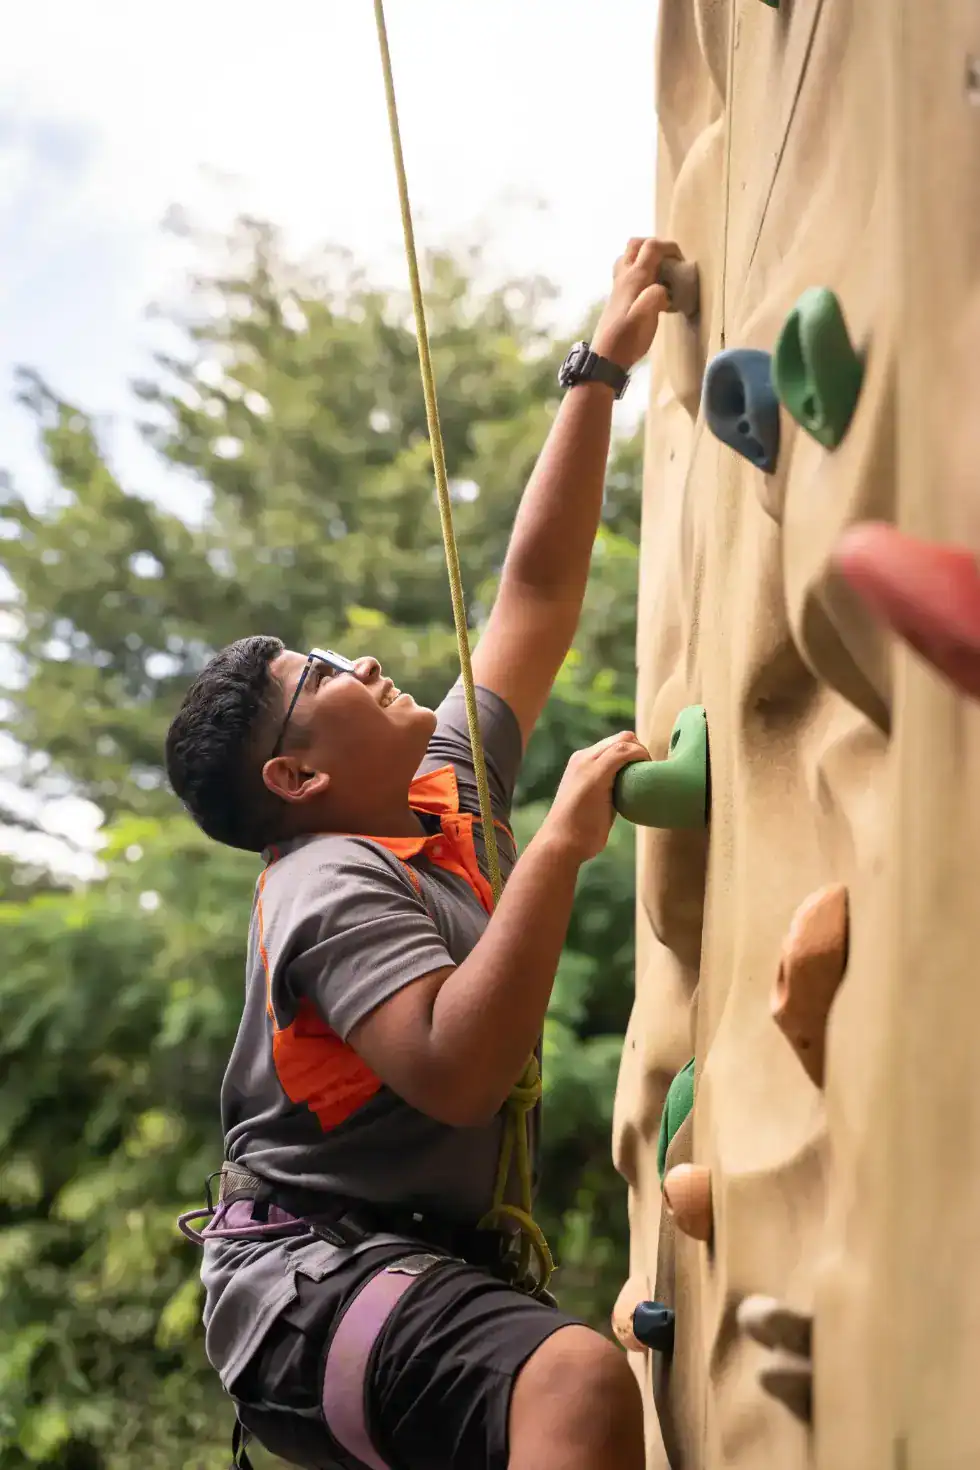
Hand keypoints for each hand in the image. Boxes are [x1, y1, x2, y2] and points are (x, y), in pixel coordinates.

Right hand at [543, 731, 649, 862]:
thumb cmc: (578, 832)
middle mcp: (583, 757)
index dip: (634, 753)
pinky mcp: (597, 772)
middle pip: (622, 738)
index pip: (613, 744)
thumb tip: (625, 793)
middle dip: (641, 751)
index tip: (645, 772)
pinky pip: (624, 751)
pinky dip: (641, 756)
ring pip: (624, 740)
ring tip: (649, 777)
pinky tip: (647, 774)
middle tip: (649, 775)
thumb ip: (606, 792)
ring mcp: (588, 762)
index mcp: (580, 763)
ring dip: (642, 753)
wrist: (560, 843)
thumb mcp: (593, 804)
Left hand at [592, 237, 680, 370]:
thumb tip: (663, 289)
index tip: (681, 261)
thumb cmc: (628, 339)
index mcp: (634, 278)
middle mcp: (624, 277)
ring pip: (628, 257)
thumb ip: (657, 296)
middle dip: (655, 245)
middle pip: (635, 244)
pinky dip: (640, 272)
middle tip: (668, 261)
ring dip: (645, 258)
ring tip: (660, 273)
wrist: (606, 358)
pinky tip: (650, 290)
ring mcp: (618, 287)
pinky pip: (627, 273)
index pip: (651, 247)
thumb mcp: (647, 317)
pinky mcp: (617, 298)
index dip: (669, 247)